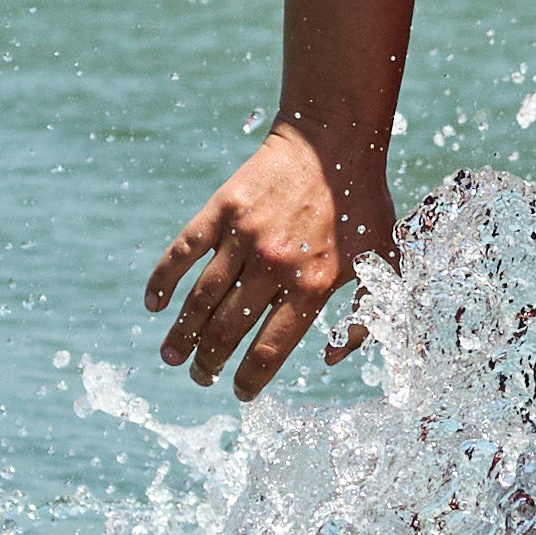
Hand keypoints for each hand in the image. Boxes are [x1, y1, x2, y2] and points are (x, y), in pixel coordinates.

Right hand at [146, 120, 394, 400]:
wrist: (334, 141)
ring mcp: (244, 237)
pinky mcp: (221, 210)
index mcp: (314, 284)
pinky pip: (183, 252)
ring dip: (182, 333)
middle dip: (210, 362)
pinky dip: (163, 280)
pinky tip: (152, 305)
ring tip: (172, 356)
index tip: (240, 393)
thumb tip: (331, 359)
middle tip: (201, 377)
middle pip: (229, 330)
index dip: (251, 378)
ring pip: (202, 299)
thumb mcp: (383, 262)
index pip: (271, 349)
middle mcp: (275, 265)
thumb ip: (364, 315)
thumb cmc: (362, 205)